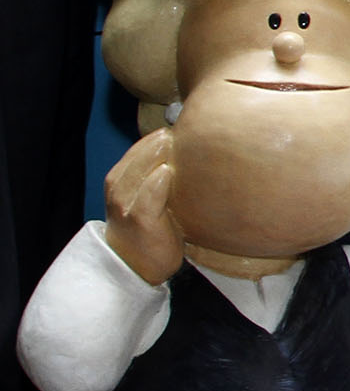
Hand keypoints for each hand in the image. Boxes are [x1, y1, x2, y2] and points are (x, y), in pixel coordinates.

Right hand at [101, 128, 183, 284]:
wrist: (138, 265)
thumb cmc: (151, 229)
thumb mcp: (150, 198)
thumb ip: (160, 177)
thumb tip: (189, 154)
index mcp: (121, 181)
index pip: (136, 152)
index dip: (153, 139)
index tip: (176, 126)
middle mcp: (119, 190)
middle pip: (136, 158)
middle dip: (154, 143)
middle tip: (176, 129)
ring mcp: (126, 206)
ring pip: (138, 174)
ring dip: (152, 157)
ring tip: (170, 141)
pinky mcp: (140, 221)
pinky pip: (146, 199)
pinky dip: (154, 184)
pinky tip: (166, 172)